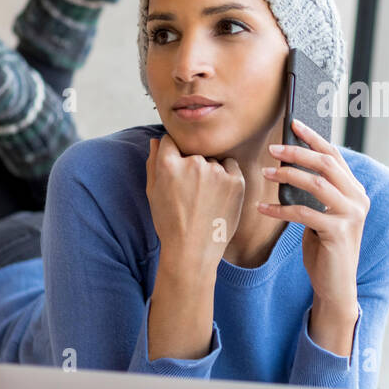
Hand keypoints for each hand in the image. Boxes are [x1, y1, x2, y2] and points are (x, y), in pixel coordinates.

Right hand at [146, 132, 244, 272]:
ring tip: (204, 199)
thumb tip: (157, 138)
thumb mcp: (153, 192)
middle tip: (191, 192)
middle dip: (191, 165)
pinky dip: (226, 176)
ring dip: (209, 171)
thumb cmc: (169, 223)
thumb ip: (153, 161)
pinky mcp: (236, 180)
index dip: (173, 153)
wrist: (193, 251)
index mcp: (169, 164)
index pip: (171, 140)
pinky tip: (218, 196)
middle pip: (193, 151)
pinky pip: (230, 166)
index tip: (177, 169)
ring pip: (213, 160)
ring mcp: (217, 171)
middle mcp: (194, 163)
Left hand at [259, 118, 368, 313]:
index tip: (294, 124)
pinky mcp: (338, 233)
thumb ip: (318, 193)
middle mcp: (358, 199)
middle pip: (326, 164)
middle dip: (297, 152)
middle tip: (272, 149)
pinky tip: (263, 208)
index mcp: (356, 191)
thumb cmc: (325, 249)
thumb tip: (291, 165)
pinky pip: (304, 213)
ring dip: (288, 176)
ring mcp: (351, 216)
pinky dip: (280, 210)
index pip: (335, 156)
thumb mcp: (323, 215)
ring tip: (266, 174)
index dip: (314, 138)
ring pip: (316, 184)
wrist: (336, 286)